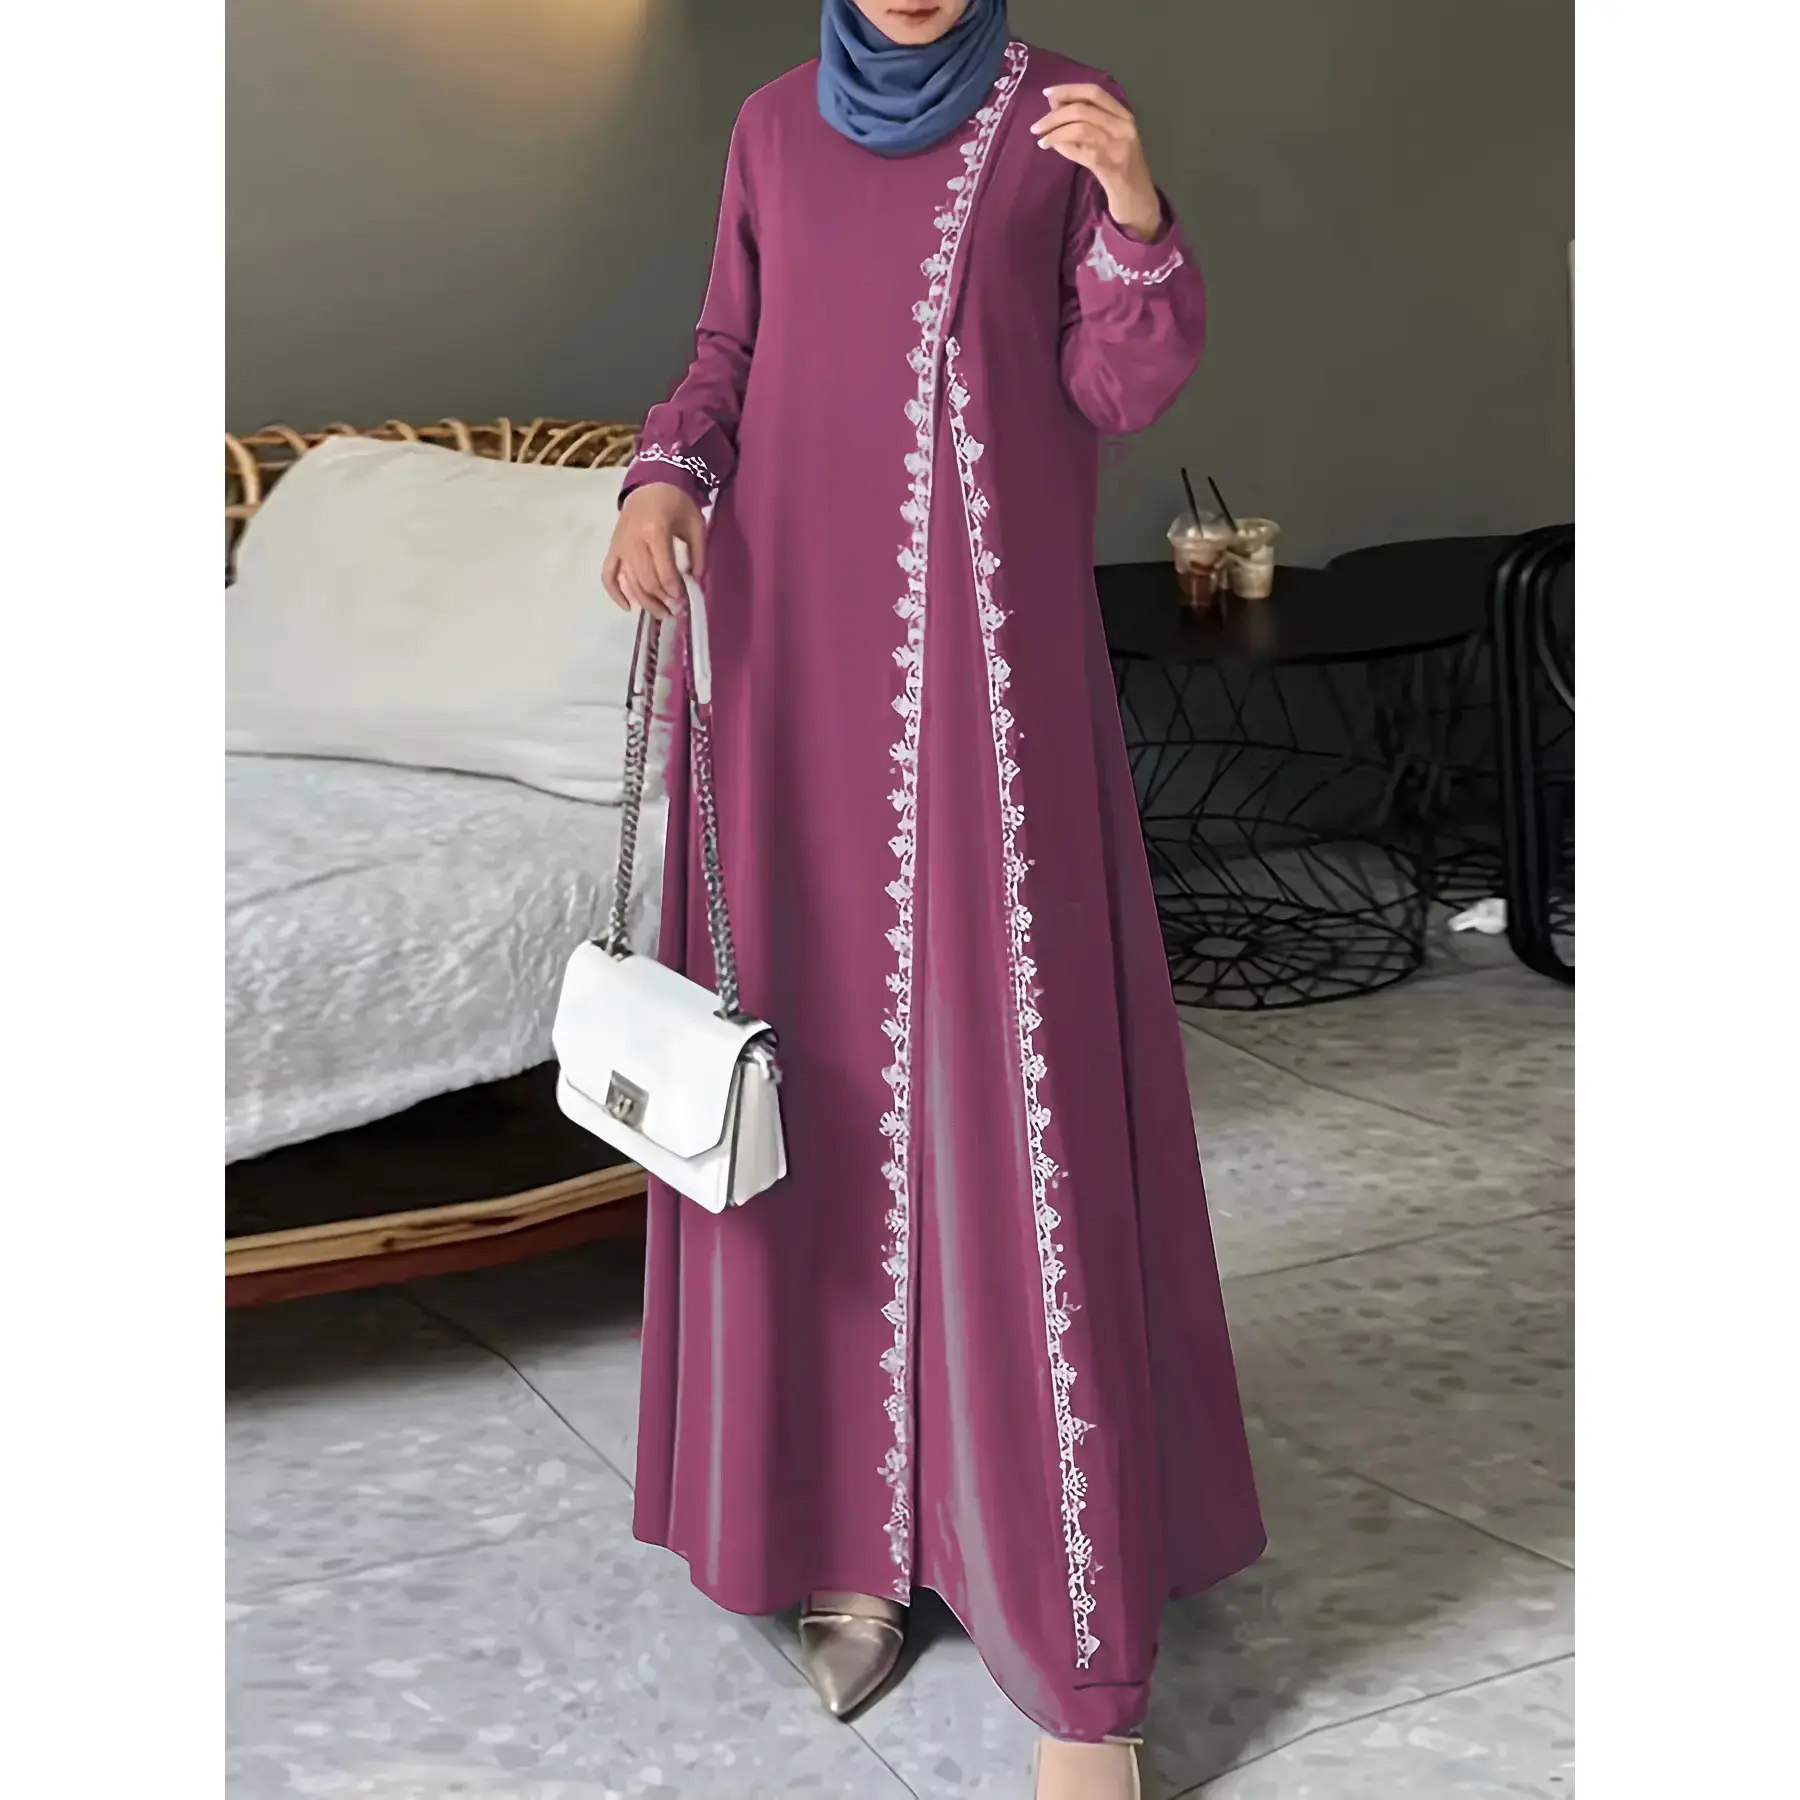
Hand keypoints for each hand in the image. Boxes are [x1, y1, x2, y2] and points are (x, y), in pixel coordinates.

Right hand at [602, 482, 705, 619]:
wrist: (651, 484)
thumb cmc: (676, 503)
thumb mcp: (695, 524)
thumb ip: (697, 553)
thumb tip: (695, 581)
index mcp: (655, 531)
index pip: (663, 571)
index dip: (674, 590)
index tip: (683, 599)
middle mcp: (633, 540)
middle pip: (646, 581)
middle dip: (662, 599)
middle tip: (675, 609)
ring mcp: (620, 546)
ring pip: (630, 582)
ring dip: (645, 602)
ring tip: (661, 613)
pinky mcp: (613, 549)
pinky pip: (608, 575)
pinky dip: (615, 593)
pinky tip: (628, 608)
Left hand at [1030, 84, 1161, 239]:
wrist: (1134, 195)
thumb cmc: (1116, 166)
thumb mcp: (1103, 138)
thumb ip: (1083, 121)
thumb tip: (1053, 103)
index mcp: (1122, 114)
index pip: (1094, 92)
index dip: (1069, 89)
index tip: (1047, 92)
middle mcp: (1122, 125)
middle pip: (1083, 107)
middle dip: (1055, 113)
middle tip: (1037, 125)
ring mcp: (1115, 143)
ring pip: (1079, 126)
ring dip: (1054, 130)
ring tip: (1040, 137)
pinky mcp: (1106, 161)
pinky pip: (1078, 146)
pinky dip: (1060, 143)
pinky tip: (1048, 146)